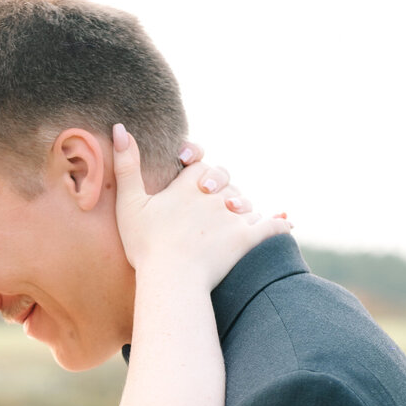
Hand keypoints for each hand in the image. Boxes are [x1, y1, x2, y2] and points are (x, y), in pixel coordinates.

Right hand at [112, 124, 291, 288]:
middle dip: (219, 187)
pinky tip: (286, 223)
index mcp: (188, 185)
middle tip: (210, 199)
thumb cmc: (146, 244)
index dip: (195, 163)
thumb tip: (119, 127)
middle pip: (223, 181)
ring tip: (237, 216)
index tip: (189, 167)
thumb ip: (126, 165)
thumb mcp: (130, 203)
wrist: (172, 278)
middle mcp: (214, 196)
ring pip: (244, 203)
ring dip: (241, 207)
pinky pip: (270, 227)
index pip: (199, 165)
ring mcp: (233, 217)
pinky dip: (278, 224)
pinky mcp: (247, 238)